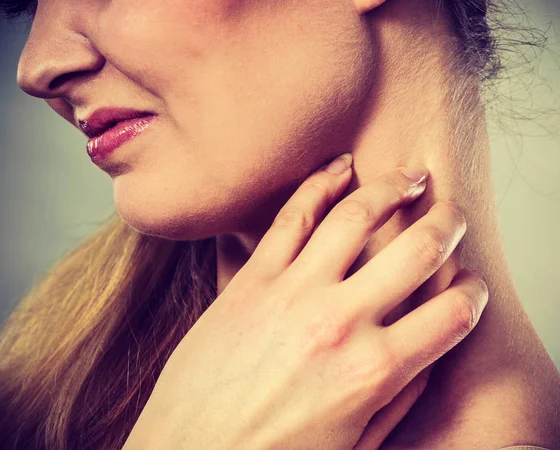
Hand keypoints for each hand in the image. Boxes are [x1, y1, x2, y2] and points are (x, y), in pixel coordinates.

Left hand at [122, 153, 488, 449]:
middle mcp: (339, 322)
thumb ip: (398, 394)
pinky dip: (319, 183)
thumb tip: (427, 349)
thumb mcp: (355, 443)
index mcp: (374, 371)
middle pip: (416, 250)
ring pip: (356, 217)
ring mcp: (292, 293)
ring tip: (411, 176)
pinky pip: (292, 216)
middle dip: (447, 224)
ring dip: (393, 188)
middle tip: (452, 214)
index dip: (473, 292)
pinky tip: (340, 168)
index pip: (452, 313)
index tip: (471, 283)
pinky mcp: (251, 279)